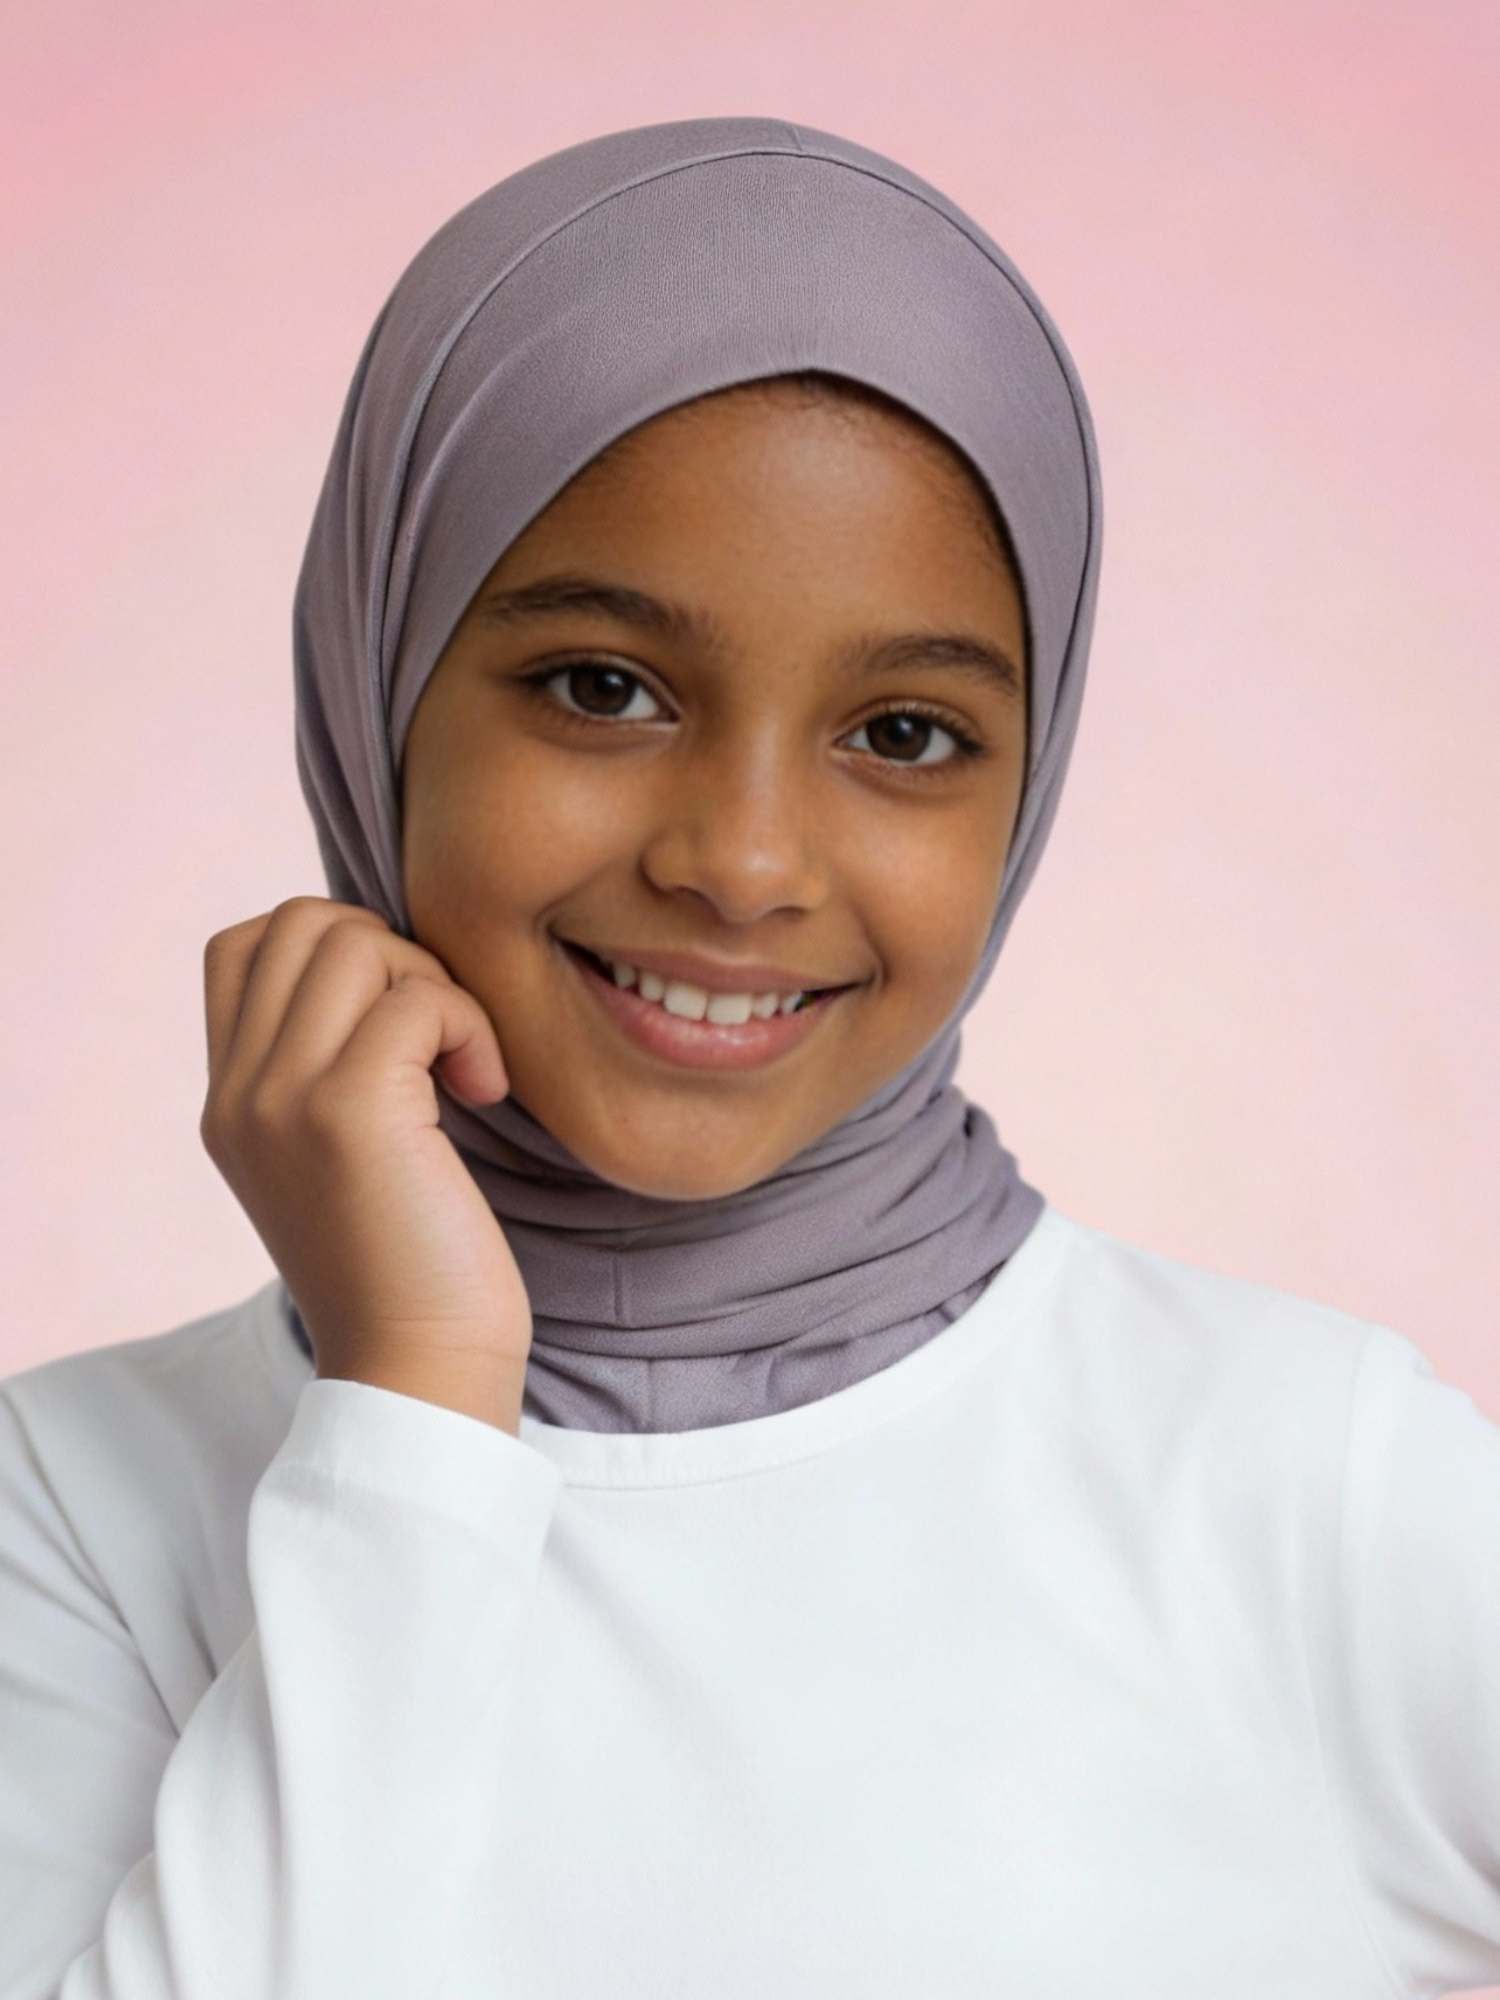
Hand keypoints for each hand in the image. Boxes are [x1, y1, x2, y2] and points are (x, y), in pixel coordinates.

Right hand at [198, 897, 532, 1425]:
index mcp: (228, 1100)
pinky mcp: (348, 1112)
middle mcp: (237, 1093)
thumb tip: (383, 961)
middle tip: (438, 1036)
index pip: (243, 945)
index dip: (334, 946)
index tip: (397, 1020)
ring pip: (357, 945)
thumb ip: (325, 1065)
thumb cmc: (409, 1264)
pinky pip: (418, 999)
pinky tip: (485, 1092)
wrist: (419, 1367)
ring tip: (461, 1067)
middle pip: (302, 922)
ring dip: (435, 986)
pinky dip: (471, 1028)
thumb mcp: (337, 1155)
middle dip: (393, 952)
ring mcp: (281, 1098)